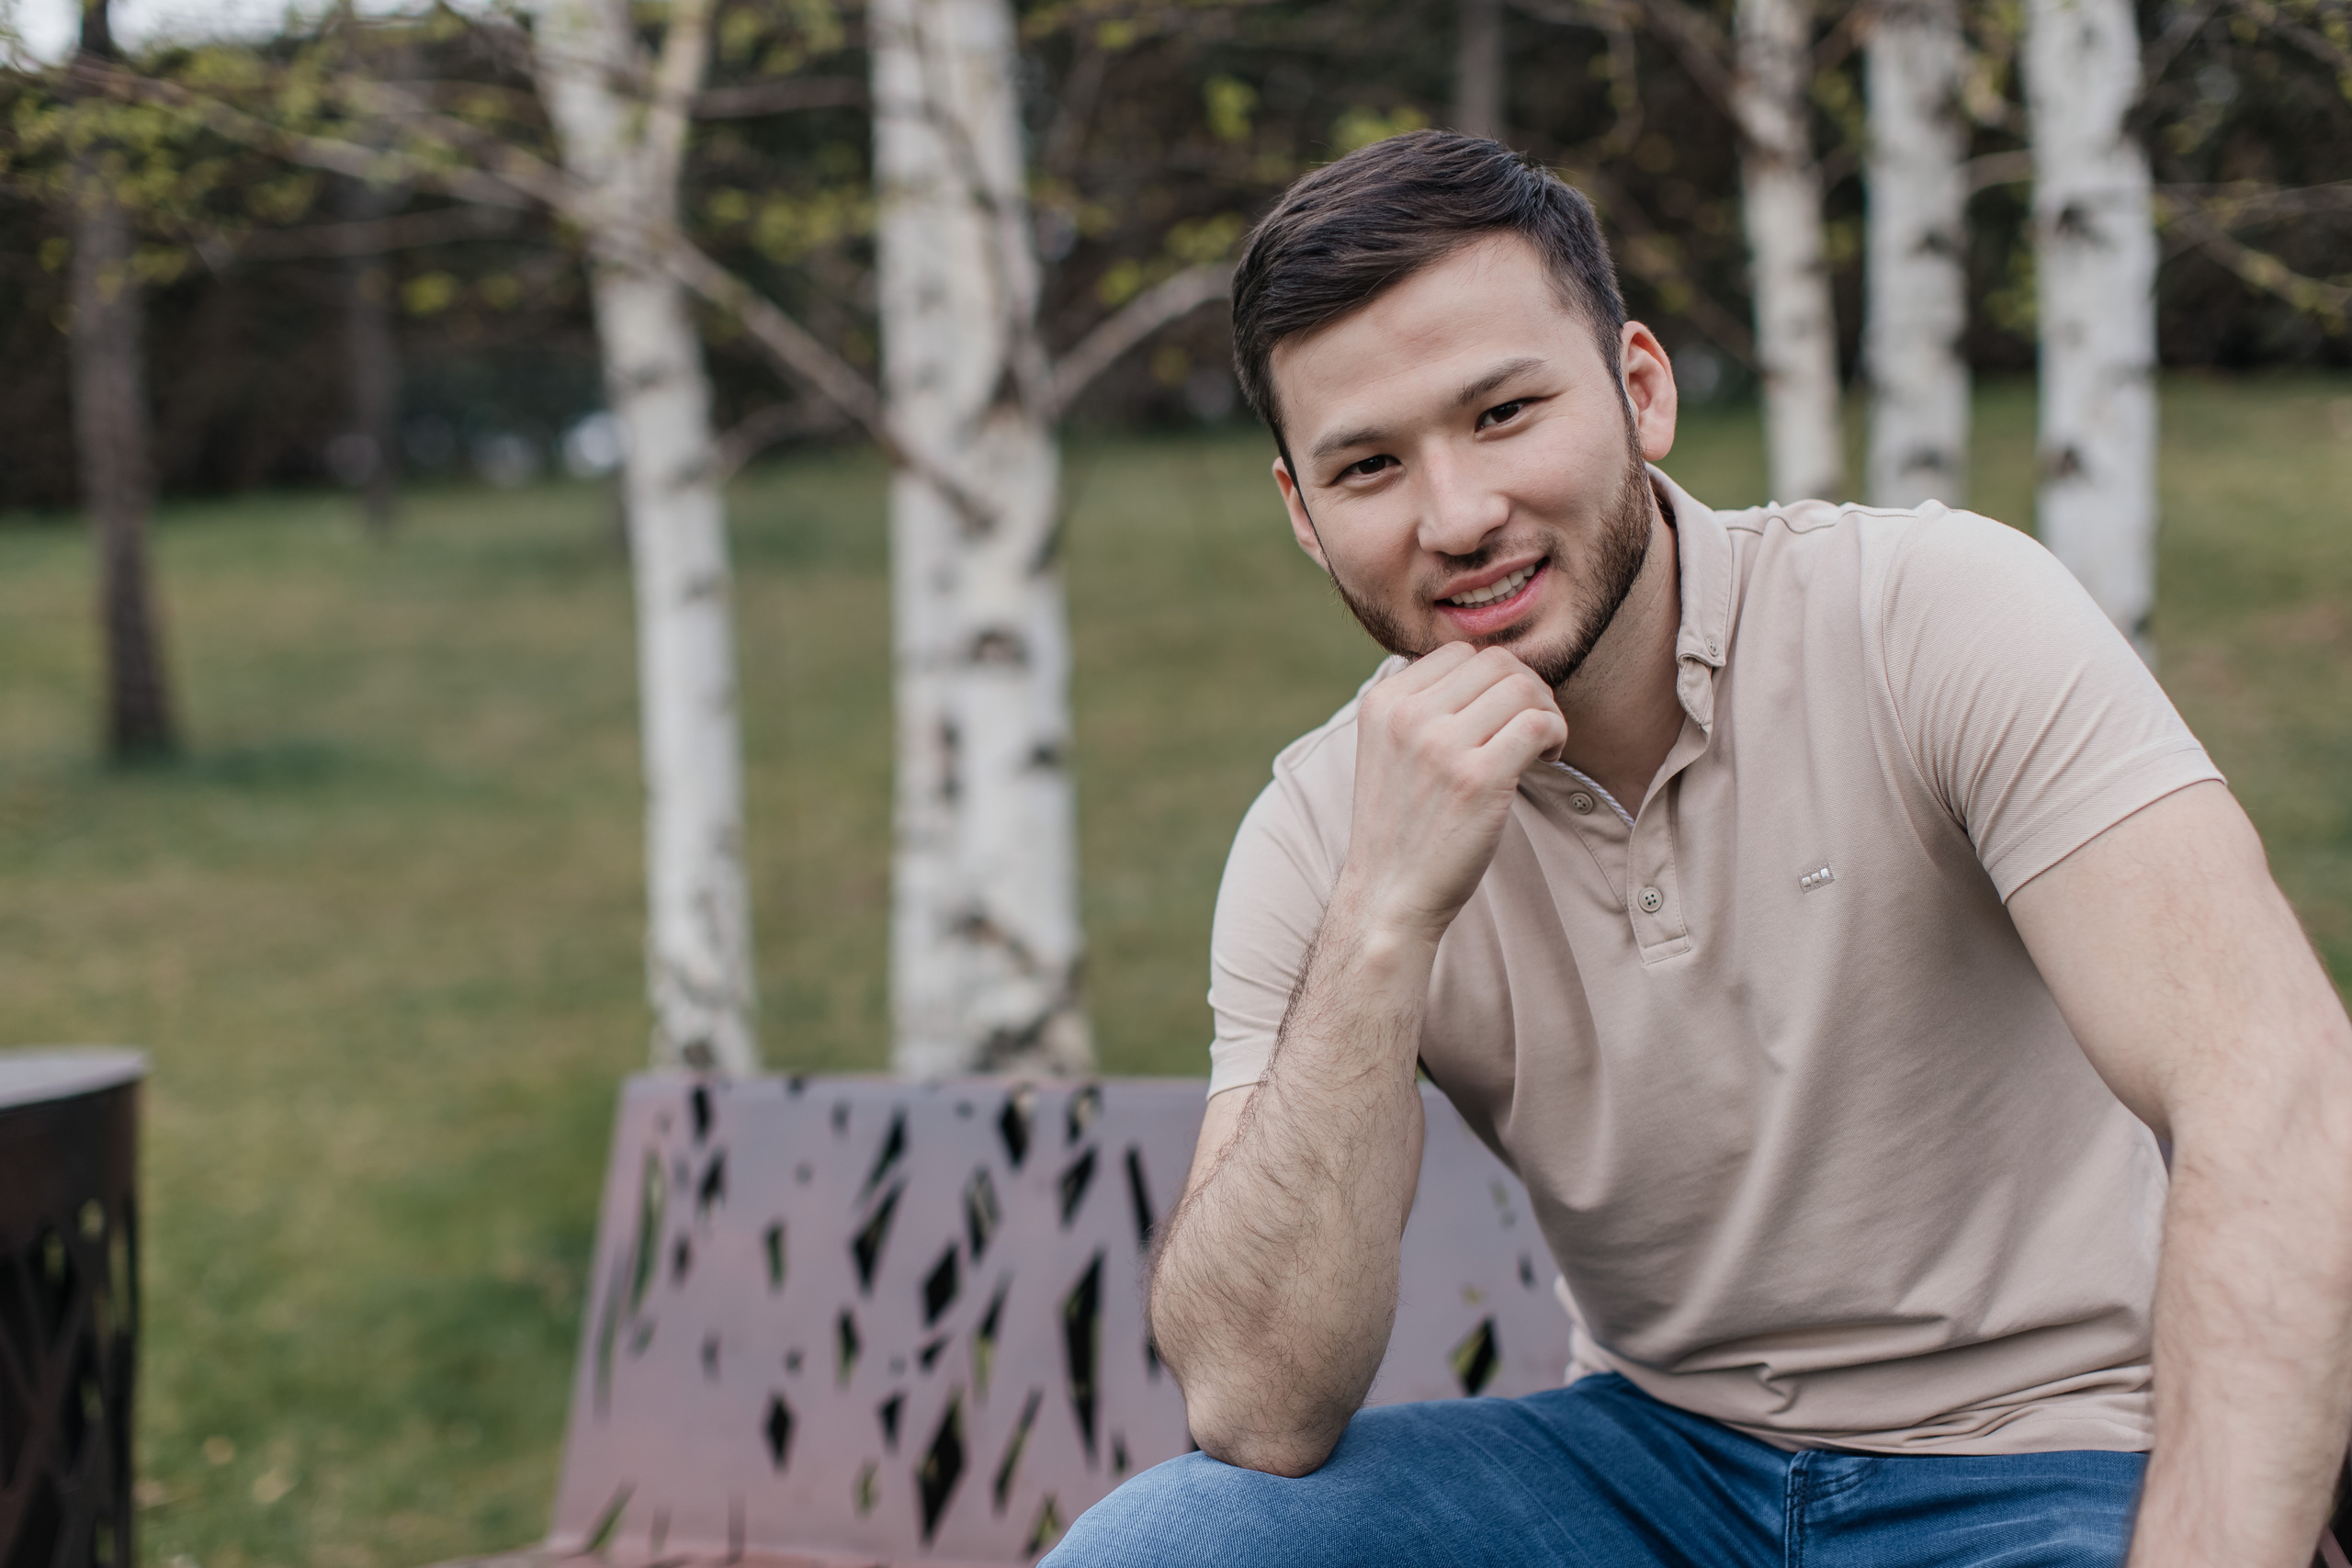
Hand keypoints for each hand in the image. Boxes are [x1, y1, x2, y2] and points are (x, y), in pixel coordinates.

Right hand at [1340, 643, 1567, 942]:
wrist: (1390, 894)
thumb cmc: (1402, 825)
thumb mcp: (1390, 750)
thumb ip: (1423, 706)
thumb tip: (1488, 667)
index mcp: (1382, 702)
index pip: (1458, 652)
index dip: (1493, 677)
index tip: (1500, 714)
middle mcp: (1406, 716)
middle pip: (1495, 663)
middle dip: (1526, 689)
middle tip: (1531, 727)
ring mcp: (1440, 745)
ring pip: (1522, 688)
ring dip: (1545, 711)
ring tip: (1540, 745)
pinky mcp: (1478, 778)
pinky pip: (1538, 723)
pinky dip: (1556, 733)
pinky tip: (1547, 758)